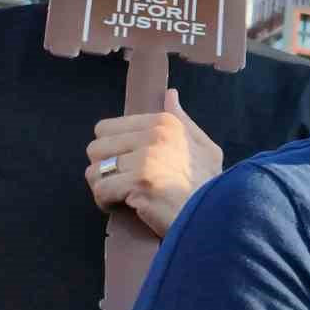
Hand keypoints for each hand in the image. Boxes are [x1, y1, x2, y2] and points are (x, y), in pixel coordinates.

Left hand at [85, 89, 221, 236]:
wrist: (216, 215)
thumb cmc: (209, 184)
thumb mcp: (204, 146)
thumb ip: (183, 120)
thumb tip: (170, 94)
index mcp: (165, 123)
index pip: (106, 128)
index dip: (112, 151)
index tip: (128, 166)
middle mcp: (154, 136)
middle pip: (95, 148)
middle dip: (104, 169)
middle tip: (123, 183)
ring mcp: (146, 159)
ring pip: (94, 170)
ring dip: (105, 187)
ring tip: (123, 196)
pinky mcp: (139, 182)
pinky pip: (101, 190)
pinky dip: (106, 203)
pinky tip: (124, 207)